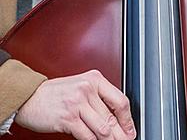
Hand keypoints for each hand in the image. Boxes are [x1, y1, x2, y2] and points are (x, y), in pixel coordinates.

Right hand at [16, 70, 135, 139]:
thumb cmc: (54, 93)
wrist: (29, 97)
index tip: (131, 128)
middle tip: (126, 139)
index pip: (120, 100)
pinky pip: (87, 135)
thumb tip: (116, 115)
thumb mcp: (81, 86)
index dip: (128, 118)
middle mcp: (87, 90)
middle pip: (112, 117)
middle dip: (121, 132)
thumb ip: (98, 97)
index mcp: (95, 79)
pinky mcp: (68, 119)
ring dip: (110, 139)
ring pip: (102, 128)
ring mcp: (77, 104)